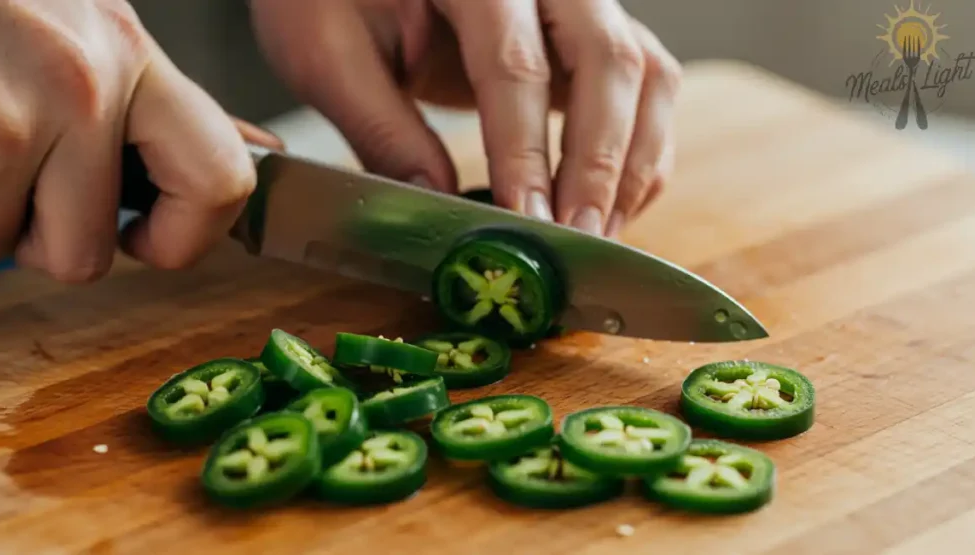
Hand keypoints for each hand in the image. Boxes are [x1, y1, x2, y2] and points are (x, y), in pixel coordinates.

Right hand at [0, 0, 260, 282]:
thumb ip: (158, 100)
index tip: (144, 238)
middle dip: (39, 239)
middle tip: (13, 183)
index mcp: (129, 56)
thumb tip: (255, 149)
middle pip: (85, 253)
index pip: (220, 180)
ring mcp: (7, 115)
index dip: (186, 238)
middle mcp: (81, 85)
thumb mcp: (86, 26)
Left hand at [250, 0, 680, 236]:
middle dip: (599, 164)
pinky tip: (606, 206)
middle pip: (608, 62)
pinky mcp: (592, 34)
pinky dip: (640, 153)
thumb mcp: (328, 52)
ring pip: (645, 75)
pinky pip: (646, 88)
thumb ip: (381, 128)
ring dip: (632, 164)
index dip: (524, 150)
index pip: (514, 63)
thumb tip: (438, 207)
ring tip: (595, 235)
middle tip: (576, 240)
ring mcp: (580, 2)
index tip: (524, 222)